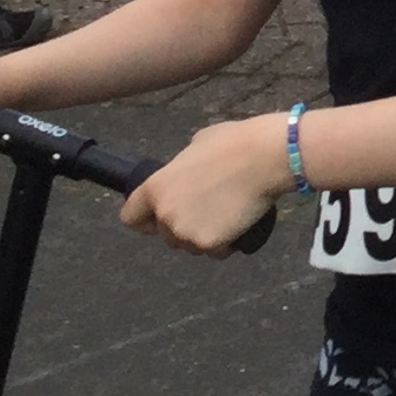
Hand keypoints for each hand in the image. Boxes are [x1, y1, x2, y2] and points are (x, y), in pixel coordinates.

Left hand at [119, 113, 285, 257]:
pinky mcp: (210, 244)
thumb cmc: (233, 144)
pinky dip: (226, 243)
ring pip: (191, 246)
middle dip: (184, 228)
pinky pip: (215, 251)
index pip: (130, 217)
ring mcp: (186, 232)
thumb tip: (188, 173)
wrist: (264, 158)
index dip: (146, 219)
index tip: (161, 217)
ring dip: (205, 236)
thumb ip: (182, 167)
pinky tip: (239, 223)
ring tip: (227, 214)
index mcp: (155, 188)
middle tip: (209, 210)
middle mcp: (165, 214)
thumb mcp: (197, 145)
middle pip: (166, 235)